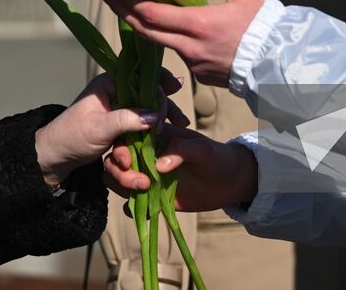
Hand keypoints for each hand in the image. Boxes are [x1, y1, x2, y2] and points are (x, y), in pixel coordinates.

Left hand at [33, 72, 182, 187]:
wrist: (53, 158)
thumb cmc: (71, 138)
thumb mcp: (99, 128)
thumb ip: (126, 120)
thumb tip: (153, 117)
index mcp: (108, 83)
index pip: (140, 76)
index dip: (159, 83)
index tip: (175, 93)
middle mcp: (114, 92)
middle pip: (147, 93)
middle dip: (164, 107)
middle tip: (181, 122)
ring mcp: (117, 109)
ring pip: (146, 110)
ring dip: (161, 120)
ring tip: (180, 128)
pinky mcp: (118, 125)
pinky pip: (140, 124)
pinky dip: (152, 130)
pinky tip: (165, 137)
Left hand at [103, 0, 265, 87]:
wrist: (278, 61)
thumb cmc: (262, 23)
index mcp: (199, 23)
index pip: (153, 14)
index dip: (131, 3)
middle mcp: (190, 47)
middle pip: (146, 32)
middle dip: (125, 14)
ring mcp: (193, 64)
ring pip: (160, 44)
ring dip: (144, 27)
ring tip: (133, 10)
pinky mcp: (200, 74)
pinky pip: (178, 54)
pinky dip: (168, 40)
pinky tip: (166, 29)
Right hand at [104, 124, 258, 212]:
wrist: (229, 182)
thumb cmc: (216, 157)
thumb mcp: (203, 149)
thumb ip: (182, 150)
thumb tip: (158, 165)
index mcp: (156, 137)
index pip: (127, 136)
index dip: (121, 147)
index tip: (127, 161)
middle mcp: (147, 156)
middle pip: (116, 159)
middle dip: (119, 171)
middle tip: (141, 182)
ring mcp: (148, 176)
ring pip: (119, 179)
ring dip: (122, 186)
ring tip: (144, 191)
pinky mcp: (153, 197)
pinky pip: (133, 203)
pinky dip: (132, 208)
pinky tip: (146, 210)